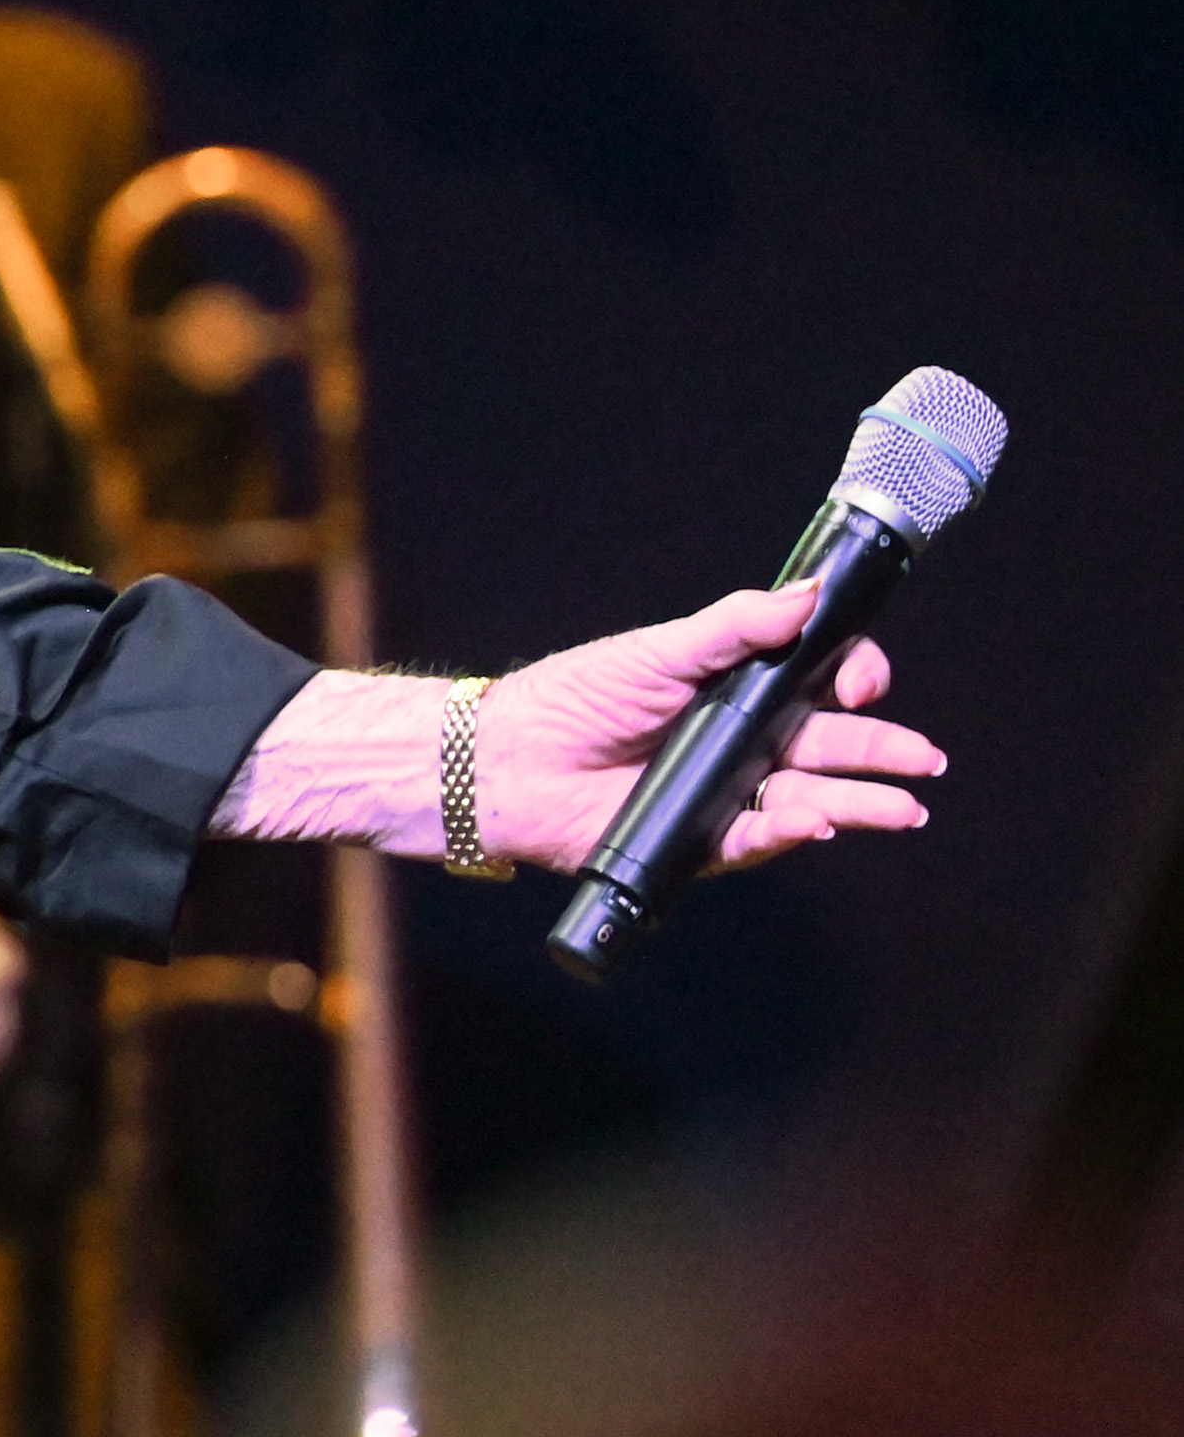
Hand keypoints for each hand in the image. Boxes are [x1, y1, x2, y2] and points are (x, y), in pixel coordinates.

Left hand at [215, 581, 947, 866]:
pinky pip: (756, 837)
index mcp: (736, 692)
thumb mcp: (660, 649)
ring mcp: (722, 792)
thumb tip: (807, 598)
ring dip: (858, 804)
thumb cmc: (575, 697)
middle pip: (828, 749)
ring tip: (903, 809)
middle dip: (882, 755)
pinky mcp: (698, 838)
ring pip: (809, 798)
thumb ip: (736, 627)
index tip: (864, 685)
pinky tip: (816, 820)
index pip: (816, 688)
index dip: (851, 685)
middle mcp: (738, 743)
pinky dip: (791, 830)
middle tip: (926, 763)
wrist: (509, 760)